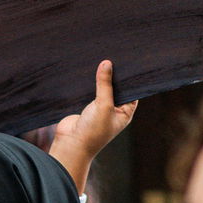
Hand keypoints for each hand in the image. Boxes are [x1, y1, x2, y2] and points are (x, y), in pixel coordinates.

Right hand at [49, 60, 137, 193]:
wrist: (71, 144)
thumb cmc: (93, 131)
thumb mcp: (103, 105)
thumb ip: (105, 84)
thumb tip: (107, 63)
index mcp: (124, 113)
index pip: (131, 92)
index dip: (130, 79)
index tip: (128, 62)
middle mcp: (113, 111)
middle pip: (116, 89)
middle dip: (113, 76)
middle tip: (114, 58)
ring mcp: (99, 109)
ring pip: (101, 89)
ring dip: (99, 79)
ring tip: (100, 61)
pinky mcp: (85, 107)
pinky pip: (89, 92)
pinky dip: (88, 84)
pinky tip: (86, 72)